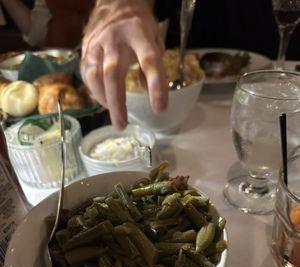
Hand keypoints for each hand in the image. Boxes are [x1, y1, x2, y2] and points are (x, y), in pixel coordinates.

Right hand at [81, 0, 167, 129]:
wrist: (114, 2)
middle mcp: (115, 38)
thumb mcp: (154, 40)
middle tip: (122, 125)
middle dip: (118, 103)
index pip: (150, 61)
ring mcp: (97, 43)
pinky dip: (95, 92)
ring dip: (104, 100)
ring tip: (116, 116)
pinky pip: (87, 75)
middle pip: (114, 74)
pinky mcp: (86, 49)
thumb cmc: (139, 26)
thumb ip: (153, 67)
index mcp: (139, 33)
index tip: (159, 109)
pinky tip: (105, 100)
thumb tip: (149, 96)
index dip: (156, 86)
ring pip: (95, 76)